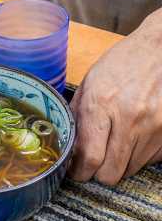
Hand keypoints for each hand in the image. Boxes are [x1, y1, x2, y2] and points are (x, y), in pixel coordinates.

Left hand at [69, 7, 161, 184]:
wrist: (160, 48)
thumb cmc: (122, 63)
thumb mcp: (90, 82)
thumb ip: (77, 114)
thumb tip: (67, 144)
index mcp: (101, 104)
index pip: (90, 157)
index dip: (80, 172)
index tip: (76, 171)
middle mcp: (129, 119)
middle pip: (111, 173)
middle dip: (98, 173)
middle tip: (93, 163)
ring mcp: (154, 127)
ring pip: (130, 169)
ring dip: (119, 163)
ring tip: (115, 141)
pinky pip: (150, 160)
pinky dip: (139, 155)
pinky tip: (134, 136)